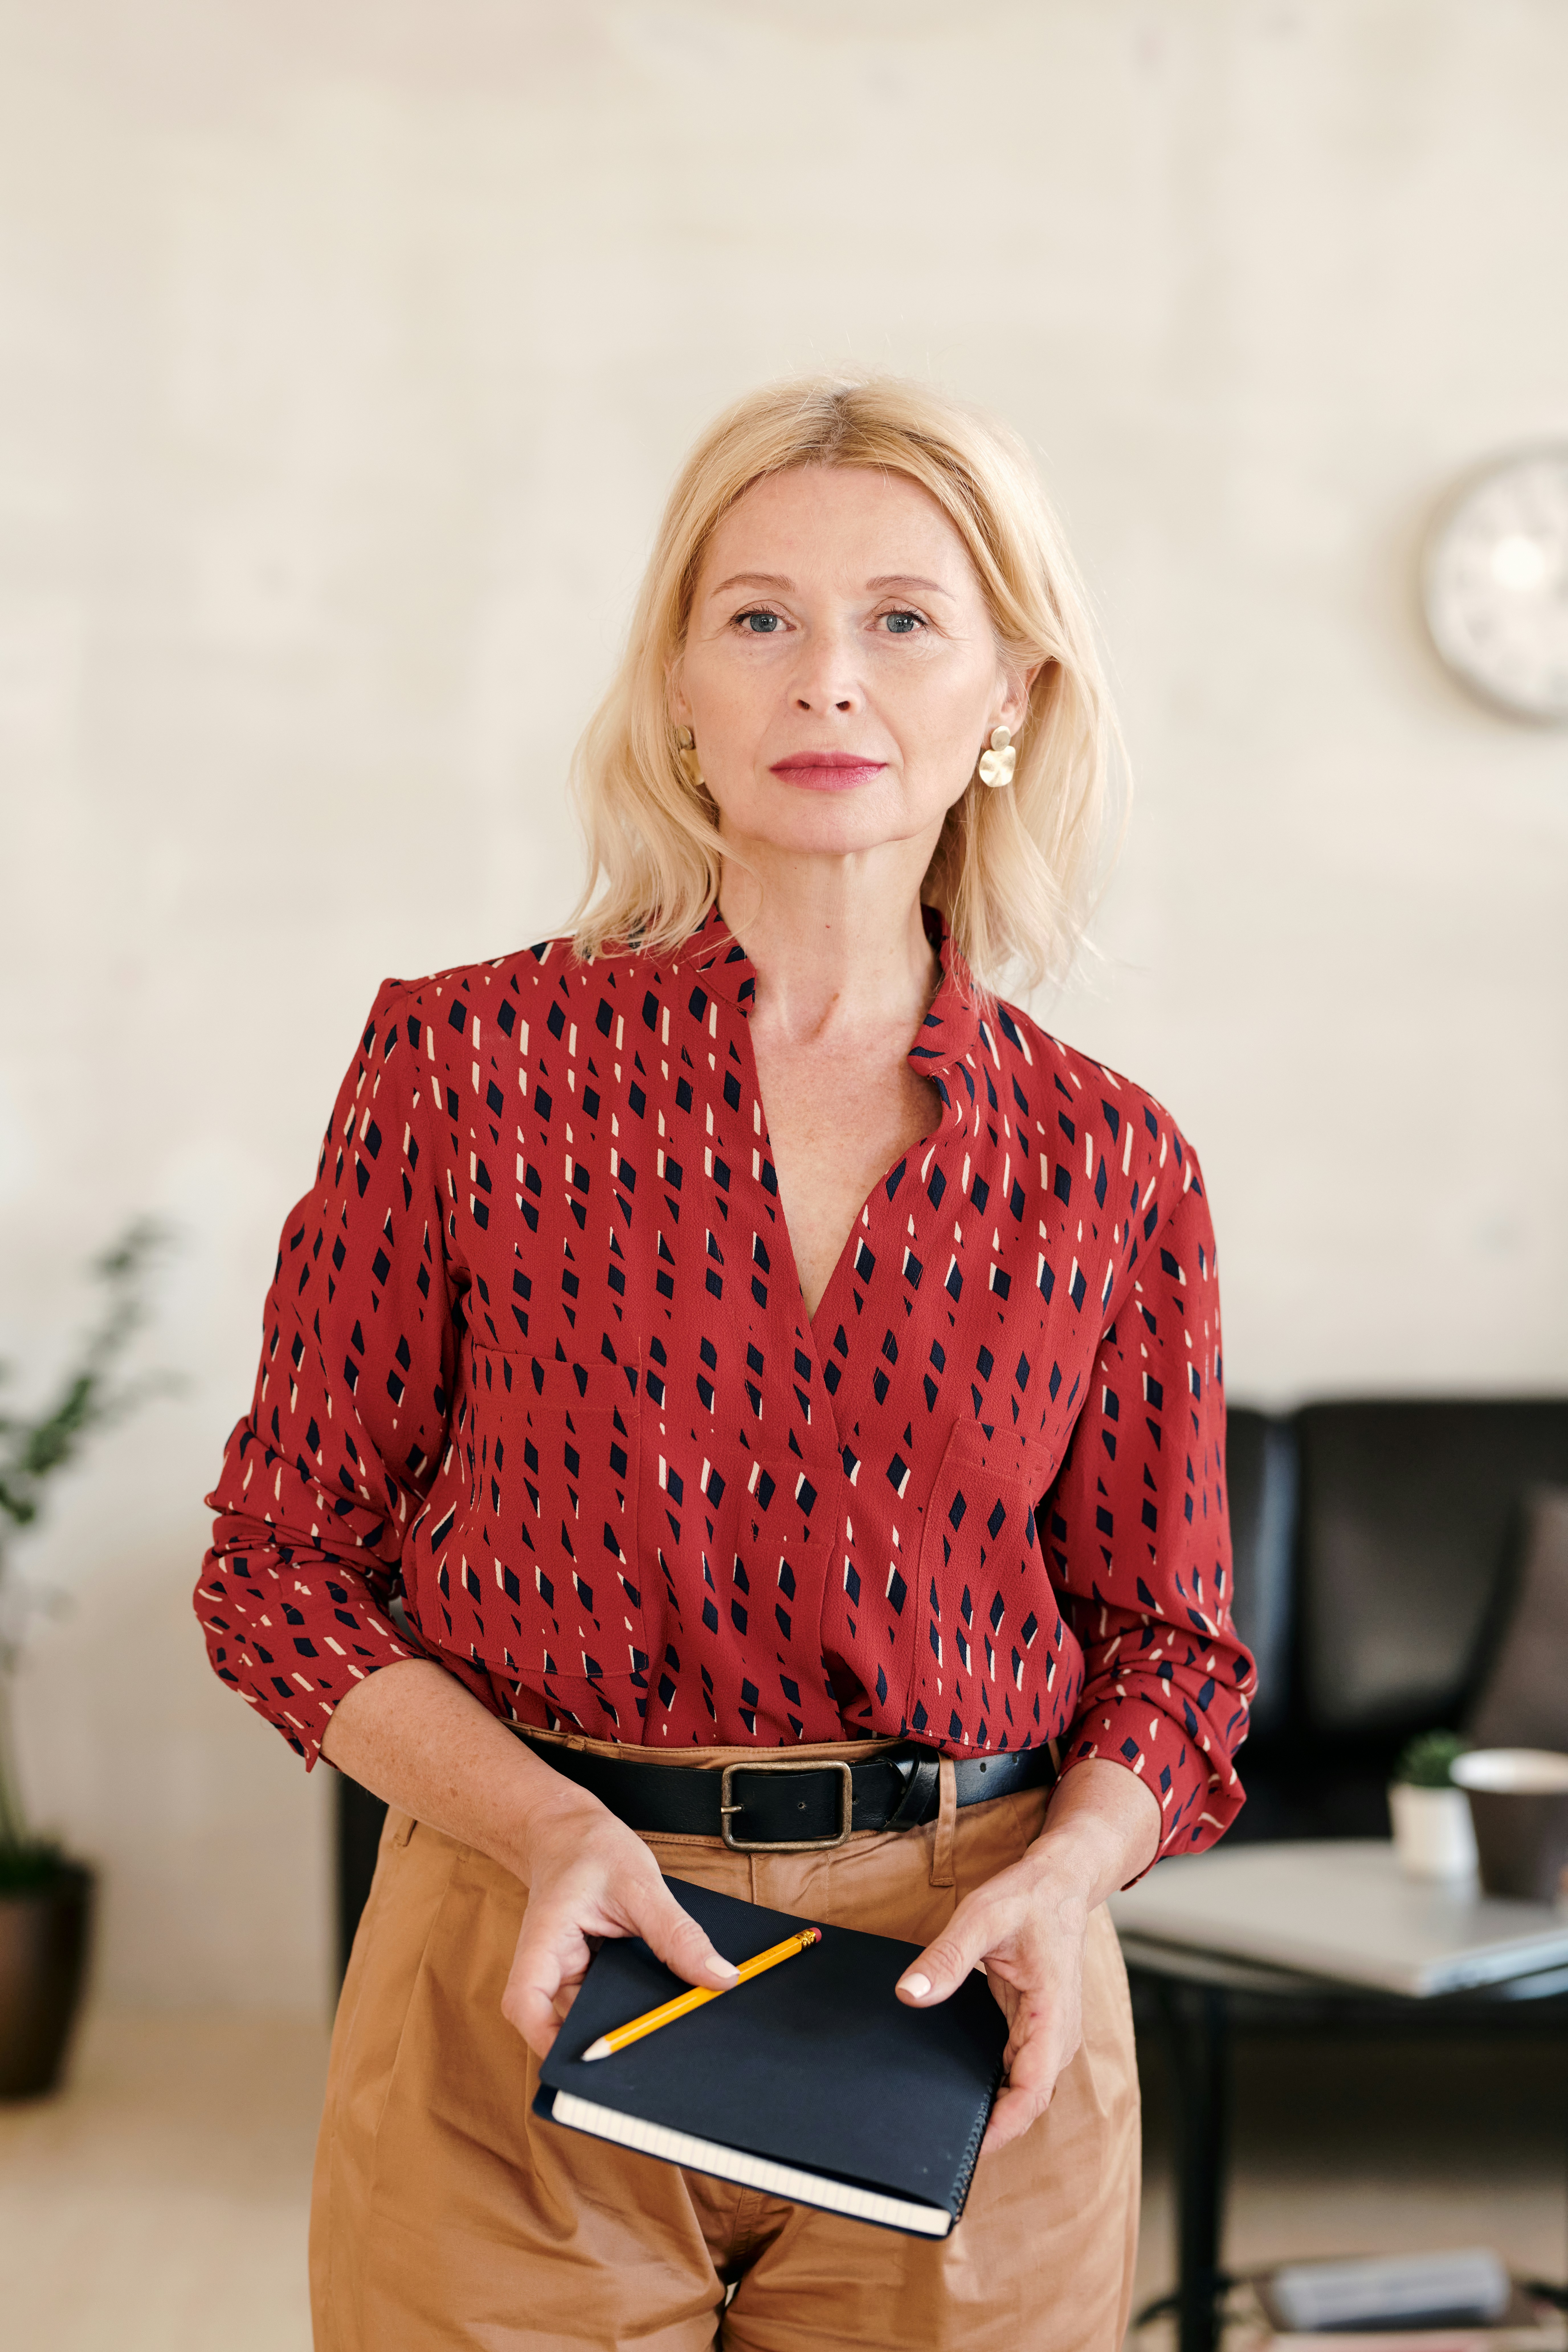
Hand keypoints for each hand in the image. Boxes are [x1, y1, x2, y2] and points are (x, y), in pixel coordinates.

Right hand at [501, 1795, 738, 2058]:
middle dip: (607, 2041)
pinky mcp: (587, 1975)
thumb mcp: (640, 1882)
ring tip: (671, 2026)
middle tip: (659, 2049)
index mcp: (543, 1941)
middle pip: (563, 2023)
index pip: (524, 2003)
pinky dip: (632, 2005)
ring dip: (624, 2024)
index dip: (547, 2038)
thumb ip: (677, 1933)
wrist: (571, 1833)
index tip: (593, 2055)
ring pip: (591, 2016)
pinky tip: (664, 2004)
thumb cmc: (592, 1850)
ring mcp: (568, 1974)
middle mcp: (549, 1967)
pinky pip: (606, 2001)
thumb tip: (721, 1978)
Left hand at [894, 1757, 1159, 2152]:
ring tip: (941, 2119)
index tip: (967, 2150)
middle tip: (938, 2140)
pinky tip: (957, 2084)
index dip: (1002, 2128)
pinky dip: (992, 2083)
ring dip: (990, 2105)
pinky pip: (1014, 2067)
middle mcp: (1056, 2033)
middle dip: (989, 2125)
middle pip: (1025, 2098)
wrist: (1060, 1882)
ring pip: (1021, 2087)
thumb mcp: (983, 1917)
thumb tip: (910, 1993)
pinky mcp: (1034, 2025)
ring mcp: (1047, 2032)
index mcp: (1053, 2015)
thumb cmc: (1029, 1898)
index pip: (1032, 2091)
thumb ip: (948, 1957)